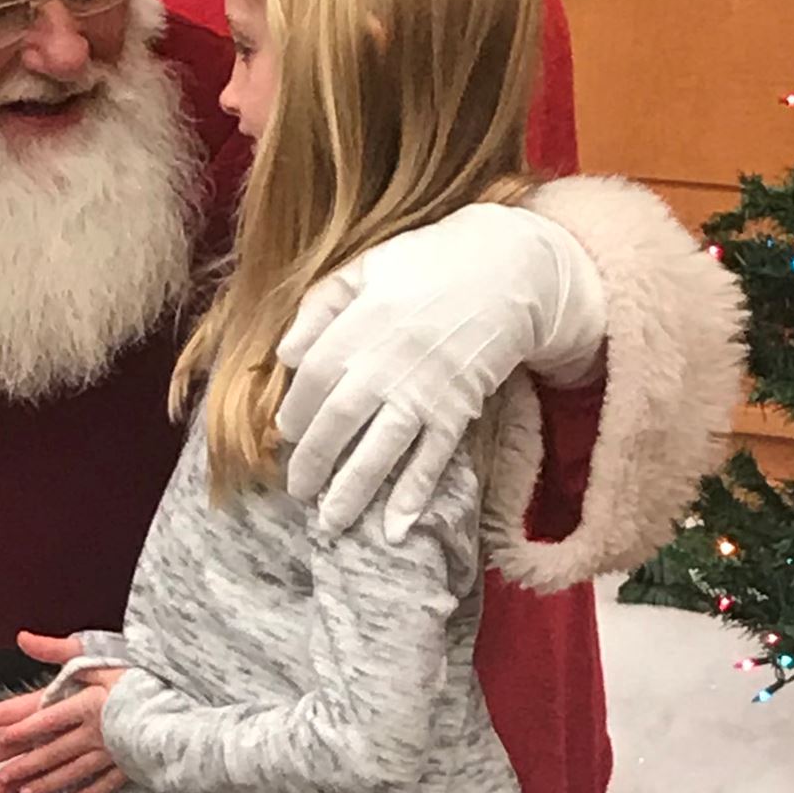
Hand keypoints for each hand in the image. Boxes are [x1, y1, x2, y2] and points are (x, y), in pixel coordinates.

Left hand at [0, 633, 128, 792]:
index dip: (19, 731)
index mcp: (84, 707)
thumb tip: (24, 638)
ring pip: (71, 772)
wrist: (186, 720)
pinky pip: (105, 783)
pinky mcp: (129, 766)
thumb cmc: (143, 685)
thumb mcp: (102, 660)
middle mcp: (93, 734)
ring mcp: (110, 754)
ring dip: (47, 783)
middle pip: (51, 752)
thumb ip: (62, 651)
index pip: (43, 720)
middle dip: (22, 767)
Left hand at [276, 203, 606, 539]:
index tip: (286, 435)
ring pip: (378, 449)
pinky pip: (431, 459)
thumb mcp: (369, 266)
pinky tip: (394, 528)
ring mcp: (422, 390)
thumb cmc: (431, 263)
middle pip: (336, 421)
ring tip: (330, 523)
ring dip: (352, 491)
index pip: (312, 379)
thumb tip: (285, 355)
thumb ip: (322, 305)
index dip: (294, 411)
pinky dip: (413, 494)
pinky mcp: (456, 409)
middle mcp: (385, 362)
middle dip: (312, 462)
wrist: (508, 270)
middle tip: (297, 490)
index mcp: (359, 324)